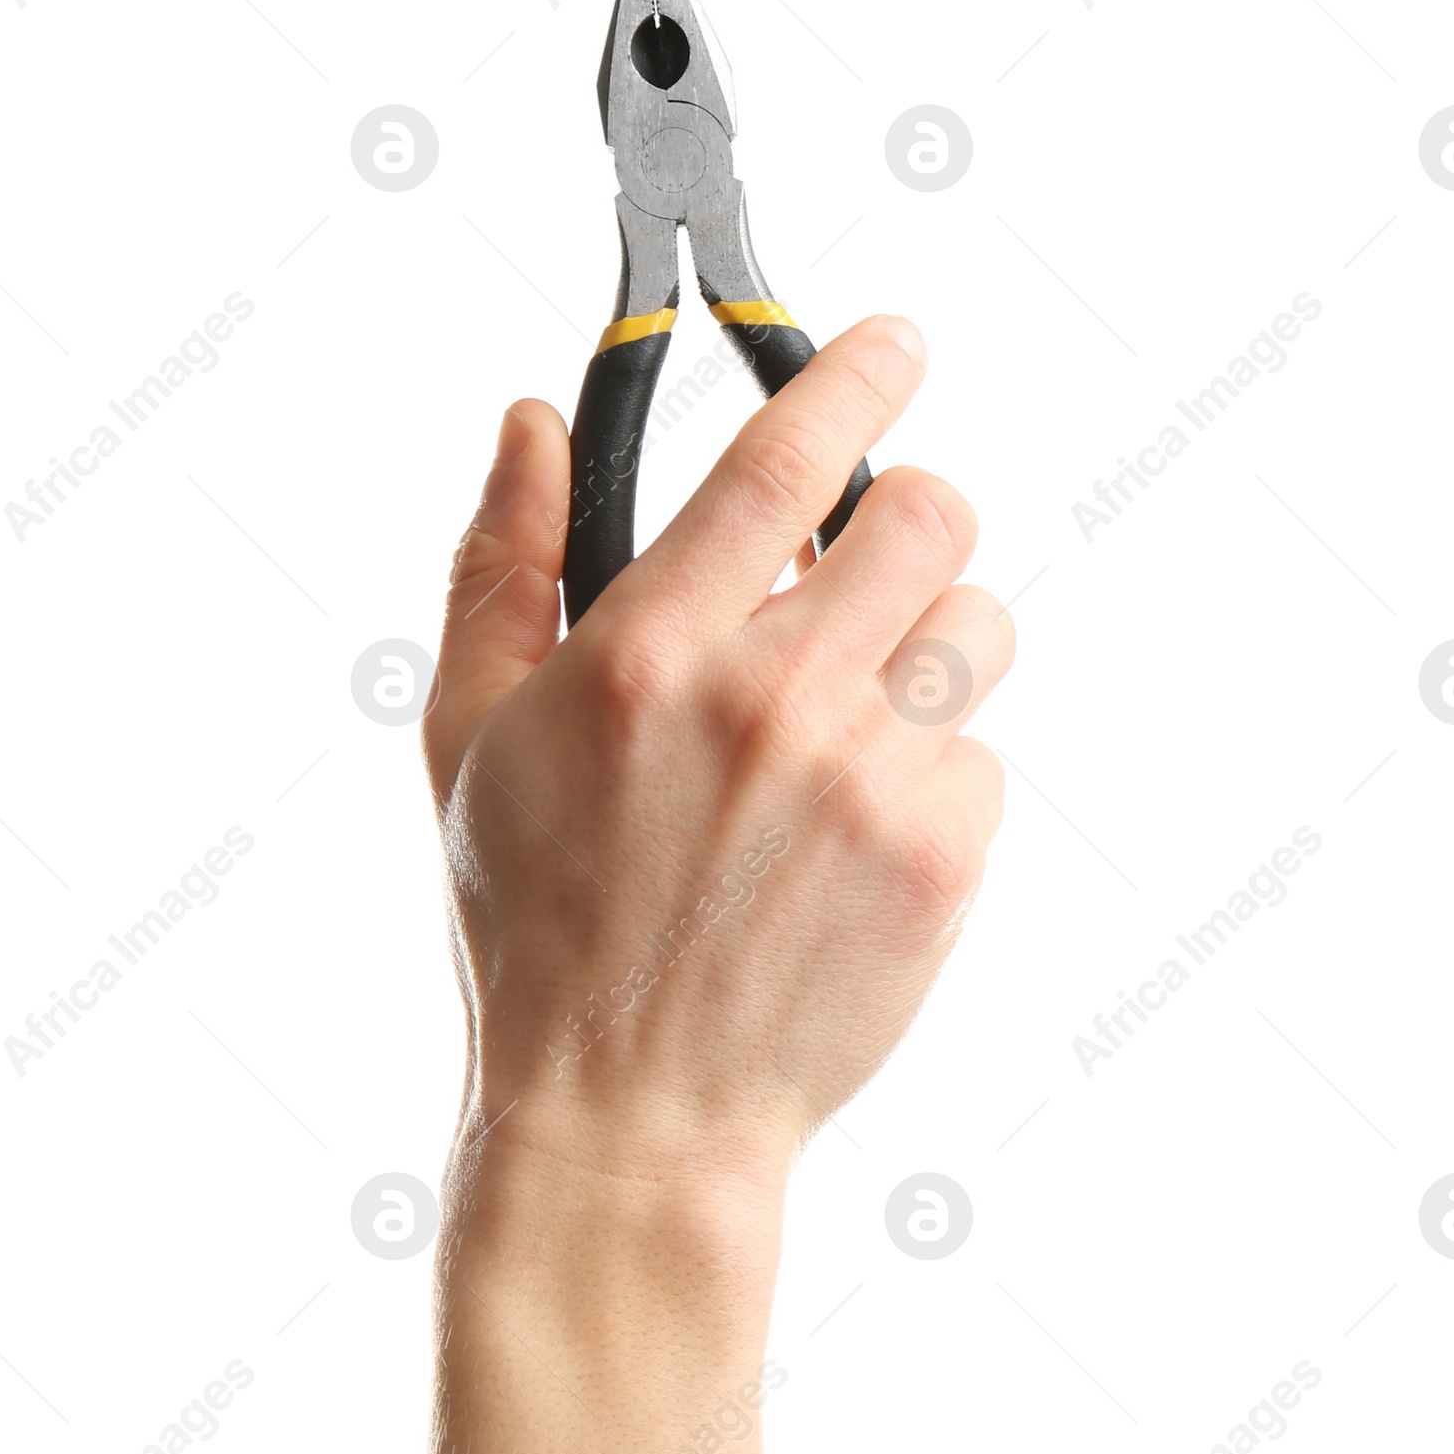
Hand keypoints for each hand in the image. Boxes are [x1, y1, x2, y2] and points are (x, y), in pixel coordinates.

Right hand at [424, 315, 1013, 1186]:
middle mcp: (770, 701)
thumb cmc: (537, 930)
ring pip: (979, 629)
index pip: (788, 455)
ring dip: (928, 649)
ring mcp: (868, 783)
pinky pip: (985, 757)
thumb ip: (502, 565)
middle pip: (932, 516)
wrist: (630, 1113)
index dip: (856, 370)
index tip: (895, 339)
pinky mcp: (938, 862)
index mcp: (648, 653)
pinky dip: (934, 776)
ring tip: (853, 723)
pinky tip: (855, 836)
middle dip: (909, 519)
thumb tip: (535, 425)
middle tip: (866, 567)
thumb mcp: (468, 739)